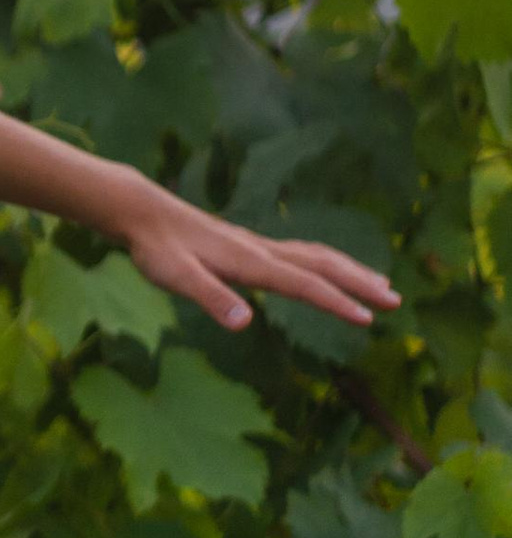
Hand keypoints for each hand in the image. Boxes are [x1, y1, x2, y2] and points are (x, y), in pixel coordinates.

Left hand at [120, 191, 399, 335]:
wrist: (142, 213)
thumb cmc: (156, 249)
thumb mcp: (175, 278)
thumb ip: (210, 298)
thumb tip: (245, 324)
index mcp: (250, 262)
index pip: (303, 284)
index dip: (336, 302)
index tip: (368, 318)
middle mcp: (261, 250)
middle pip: (321, 265)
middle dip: (360, 282)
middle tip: (396, 301)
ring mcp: (257, 246)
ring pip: (316, 256)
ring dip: (350, 271)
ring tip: (381, 285)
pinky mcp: (249, 247)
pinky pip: (301, 254)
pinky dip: (327, 264)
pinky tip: (331, 272)